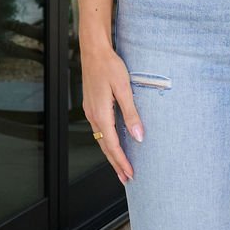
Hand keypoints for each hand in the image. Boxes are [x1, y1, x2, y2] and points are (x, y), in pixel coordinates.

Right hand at [81, 44, 142, 184]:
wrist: (94, 51)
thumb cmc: (109, 66)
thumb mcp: (124, 89)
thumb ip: (131, 114)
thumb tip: (139, 136)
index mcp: (101, 113)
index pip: (112, 145)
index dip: (122, 161)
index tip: (130, 174)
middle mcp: (93, 115)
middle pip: (104, 147)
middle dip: (115, 164)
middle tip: (126, 178)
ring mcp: (90, 111)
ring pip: (101, 139)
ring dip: (111, 154)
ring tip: (121, 166)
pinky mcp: (92, 106)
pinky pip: (99, 130)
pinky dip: (106, 142)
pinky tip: (113, 143)